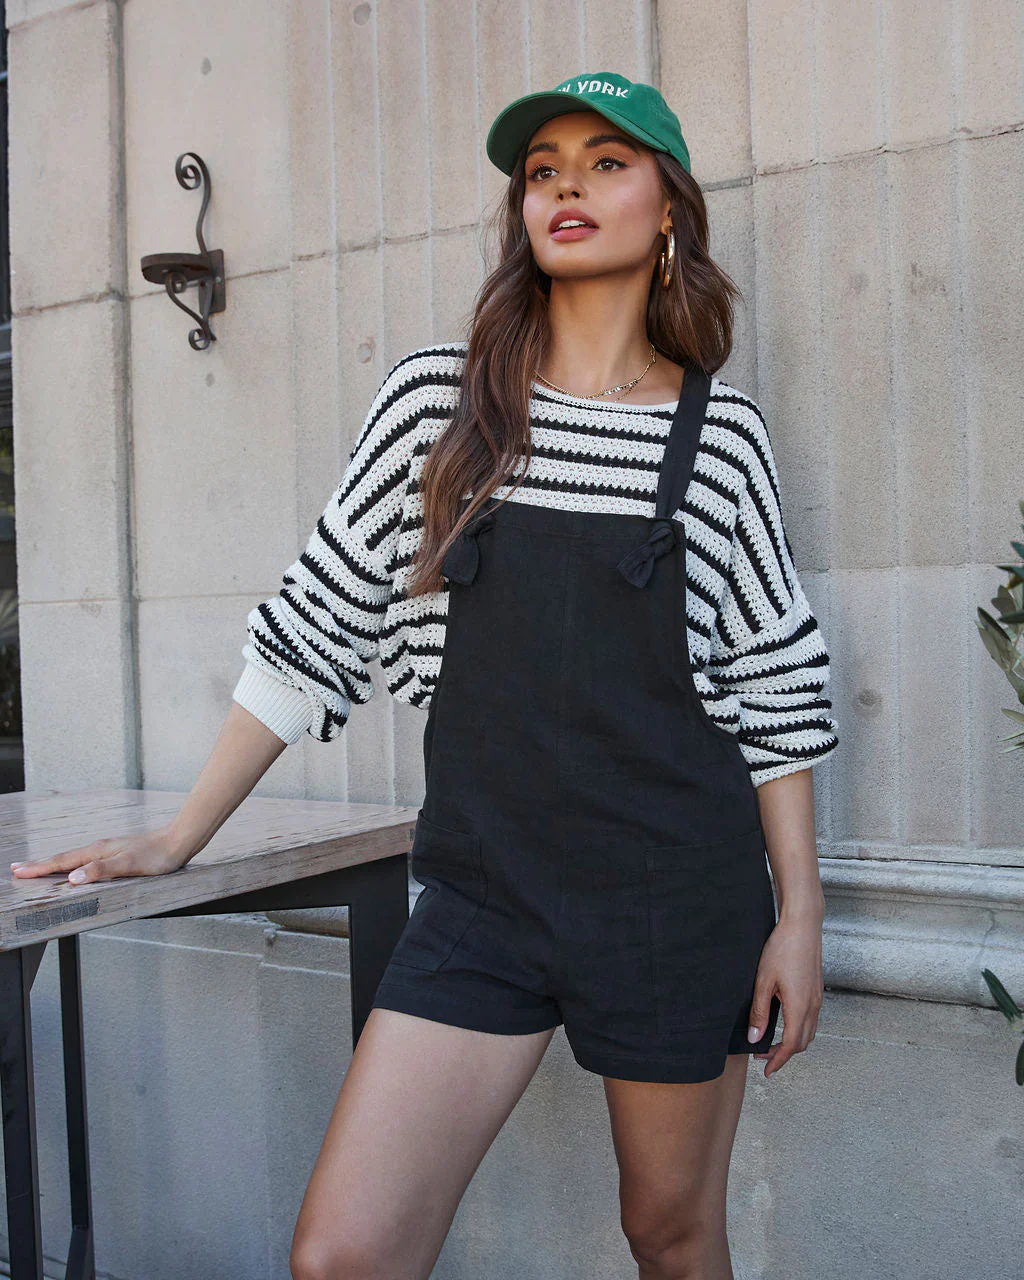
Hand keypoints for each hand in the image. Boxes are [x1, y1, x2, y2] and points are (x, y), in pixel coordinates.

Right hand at [9, 826, 190, 884]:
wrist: (179, 841)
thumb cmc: (157, 856)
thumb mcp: (129, 865)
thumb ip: (101, 870)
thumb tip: (73, 878)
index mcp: (98, 851)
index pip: (62, 862)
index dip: (40, 868)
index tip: (18, 872)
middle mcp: (100, 848)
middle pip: (63, 858)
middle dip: (40, 865)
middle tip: (17, 869)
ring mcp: (108, 850)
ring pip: (74, 858)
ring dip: (54, 864)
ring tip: (38, 868)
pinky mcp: (117, 853)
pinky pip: (86, 859)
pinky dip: (72, 863)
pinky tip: (75, 867)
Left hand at [746, 910, 823, 1077]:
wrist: (803, 925)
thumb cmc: (782, 949)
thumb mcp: (763, 981)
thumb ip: (759, 1012)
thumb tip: (754, 1038)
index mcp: (800, 1007)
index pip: (791, 1045)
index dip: (778, 1061)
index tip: (767, 1070)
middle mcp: (813, 1006)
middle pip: (802, 1043)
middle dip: (784, 1054)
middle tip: (763, 1057)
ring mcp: (817, 998)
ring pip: (809, 1032)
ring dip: (793, 1042)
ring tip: (772, 1043)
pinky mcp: (817, 990)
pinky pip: (811, 1019)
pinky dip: (799, 1029)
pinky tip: (785, 1023)